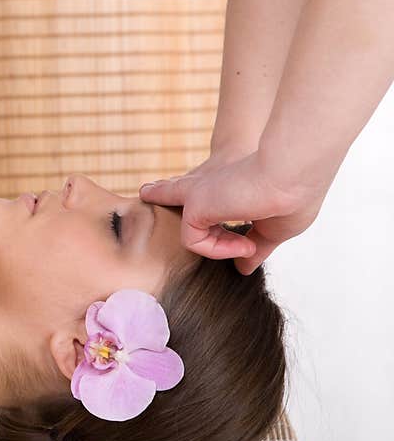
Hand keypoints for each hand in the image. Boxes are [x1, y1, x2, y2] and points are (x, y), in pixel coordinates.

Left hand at [138, 149, 328, 274]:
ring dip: (219, 246)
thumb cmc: (294, 195)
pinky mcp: (193, 204)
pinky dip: (219, 249)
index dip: (208, 210)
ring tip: (248, 246)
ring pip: (182, 219)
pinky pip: (195, 241)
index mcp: (230, 187)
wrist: (293, 172)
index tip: (243, 241)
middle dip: (162, 191)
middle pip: (176, 191)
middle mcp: (210, 187)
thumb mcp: (275, 228)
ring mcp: (199, 194)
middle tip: (146, 191)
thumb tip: (243, 268)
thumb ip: (256, 247)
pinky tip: (244, 245)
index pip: (207, 198)